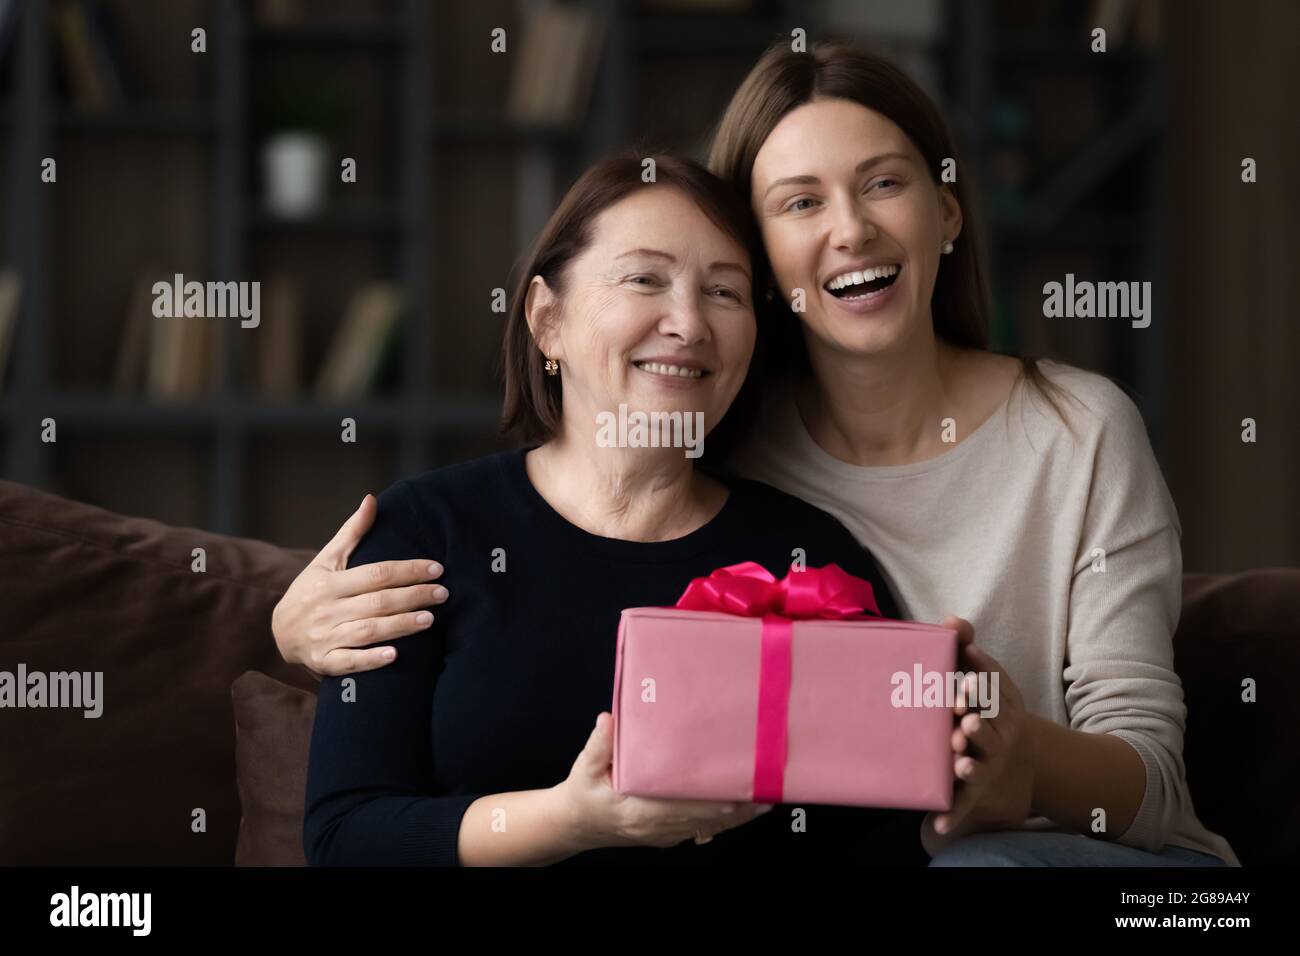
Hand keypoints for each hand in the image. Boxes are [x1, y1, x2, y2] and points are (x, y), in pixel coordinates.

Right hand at [270, 494, 449, 676]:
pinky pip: (348, 662)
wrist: (280, 632)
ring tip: (430, 619)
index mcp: (330, 582)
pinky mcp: (324, 662)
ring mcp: (325, 637)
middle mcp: (327, 609)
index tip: (436, 568)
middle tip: (443, 594)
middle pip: (377, 602)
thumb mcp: (326, 560)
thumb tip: (372, 500)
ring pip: (367, 631)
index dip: (408, 570)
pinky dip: (370, 660)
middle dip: (412, 596)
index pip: (376, 573)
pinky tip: (395, 655)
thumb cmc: (311, 591)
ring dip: (400, 625)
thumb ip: (352, 533)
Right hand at [554, 713, 773, 851]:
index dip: (716, 799)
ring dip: (738, 816)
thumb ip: (599, 744)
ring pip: (710, 827)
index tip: (739, 787)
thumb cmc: (583, 794)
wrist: (575, 824)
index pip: (686, 807)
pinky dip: (725, 820)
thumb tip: (608, 720)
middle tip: (767, 787)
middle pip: (707, 818)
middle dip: (739, 806)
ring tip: (767, 799)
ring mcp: (664, 833)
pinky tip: (745, 810)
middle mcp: (656, 825)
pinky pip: (703, 830)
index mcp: (638, 810)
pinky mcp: (668, 834)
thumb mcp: (585, 767)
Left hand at [922, 616, 1034, 852]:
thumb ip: (971, 652)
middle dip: (978, 727)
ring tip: (960, 763)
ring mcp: (990, 766)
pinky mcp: (977, 792)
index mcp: (1001, 709)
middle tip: (966, 723)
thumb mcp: (992, 684)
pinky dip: (952, 815)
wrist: (1025, 766)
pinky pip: (964, 805)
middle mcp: (1000, 738)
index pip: (994, 694)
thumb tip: (952, 619)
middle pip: (989, 732)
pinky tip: (936, 825)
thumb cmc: (995, 713)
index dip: (982, 682)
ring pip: (980, 767)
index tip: (968, 670)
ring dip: (970, 766)